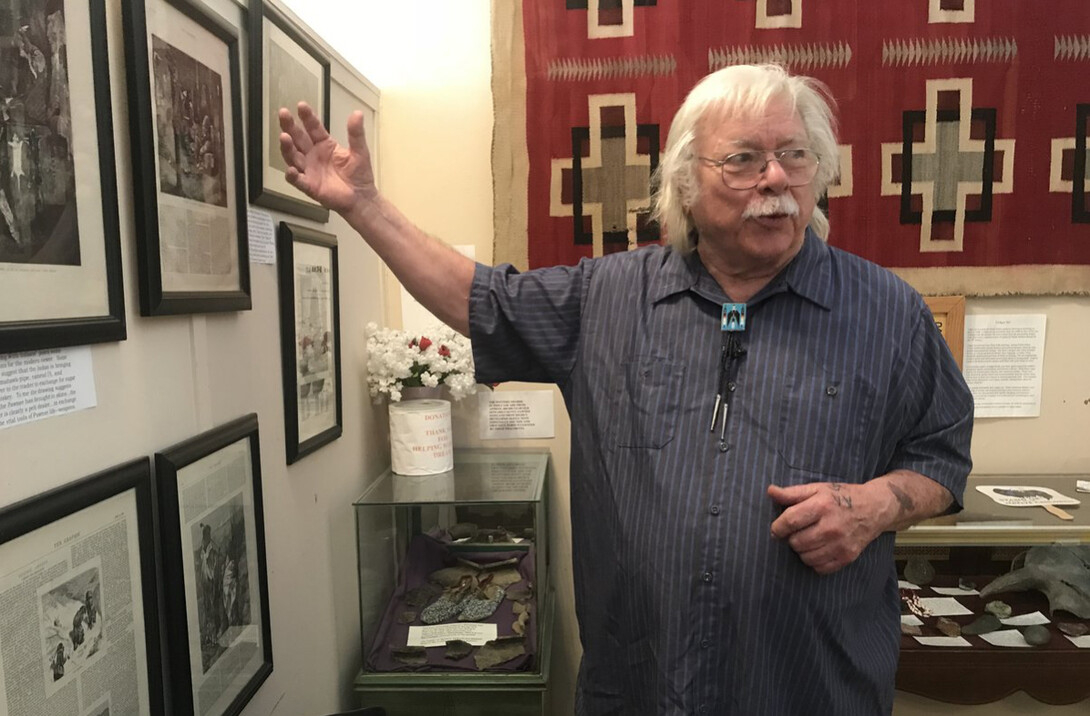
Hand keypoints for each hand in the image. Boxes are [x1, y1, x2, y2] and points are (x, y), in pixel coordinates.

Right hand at [278, 102, 375, 213]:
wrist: (362, 197)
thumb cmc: (359, 175)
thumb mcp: (360, 151)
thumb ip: (356, 133)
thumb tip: (357, 113)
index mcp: (325, 145)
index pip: (313, 128)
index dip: (307, 117)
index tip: (301, 106)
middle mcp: (313, 155)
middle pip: (298, 139)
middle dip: (290, 127)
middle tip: (283, 114)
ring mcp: (310, 170)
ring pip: (293, 157)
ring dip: (287, 147)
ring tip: (284, 137)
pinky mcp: (310, 186)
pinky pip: (298, 180)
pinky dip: (293, 176)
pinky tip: (291, 170)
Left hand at [767, 482, 883, 574]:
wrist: (873, 509)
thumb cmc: (841, 497)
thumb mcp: (817, 489)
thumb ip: (792, 493)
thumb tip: (770, 491)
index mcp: (822, 506)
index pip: (790, 522)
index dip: (777, 527)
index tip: (777, 529)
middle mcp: (831, 527)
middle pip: (796, 542)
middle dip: (792, 538)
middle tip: (799, 531)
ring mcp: (840, 544)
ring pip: (806, 557)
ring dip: (802, 550)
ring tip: (809, 539)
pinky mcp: (847, 557)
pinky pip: (819, 568)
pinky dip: (815, 561)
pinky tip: (818, 549)